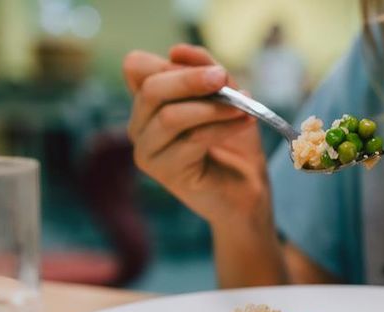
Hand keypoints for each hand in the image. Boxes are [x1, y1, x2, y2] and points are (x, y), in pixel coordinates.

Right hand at [123, 44, 268, 224]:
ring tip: (243, 106)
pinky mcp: (164, 173)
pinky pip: (191, 140)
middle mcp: (138, 126)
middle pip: (151, 90)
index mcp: (146, 103)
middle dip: (191, 80)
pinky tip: (244, 122)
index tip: (212, 70)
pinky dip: (221, 127)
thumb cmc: (234, 143)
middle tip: (223, 77)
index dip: (170, 64)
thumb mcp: (225, 96)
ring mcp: (147, 152)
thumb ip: (205, 71)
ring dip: (212, 107)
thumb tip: (178, 50)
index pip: (136, 67)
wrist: (247, 190)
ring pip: (170, 117)